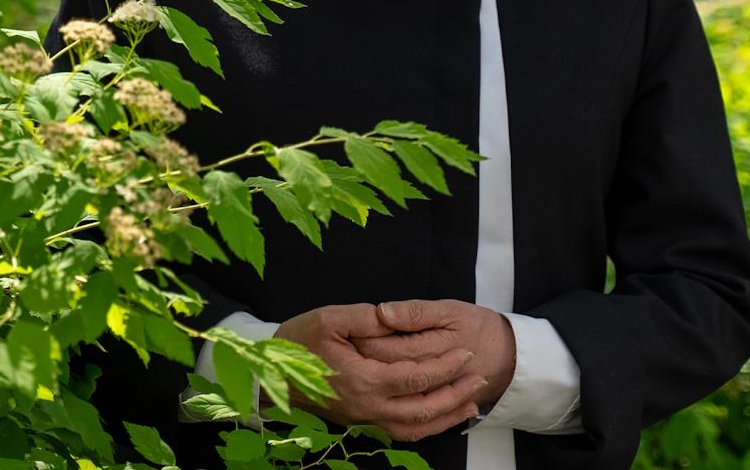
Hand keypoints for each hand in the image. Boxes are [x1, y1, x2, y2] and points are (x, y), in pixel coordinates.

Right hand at [272, 304, 486, 441]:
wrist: (270, 374)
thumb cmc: (297, 344)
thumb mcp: (328, 319)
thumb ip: (365, 317)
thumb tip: (394, 316)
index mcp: (363, 380)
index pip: (417, 378)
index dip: (446, 367)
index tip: (466, 353)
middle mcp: (368, 406)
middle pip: (425, 408)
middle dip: (456, 393)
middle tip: (480, 376)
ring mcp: (365, 419)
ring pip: (417, 427)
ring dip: (448, 415)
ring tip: (472, 402)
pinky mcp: (362, 423)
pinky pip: (402, 433)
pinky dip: (428, 428)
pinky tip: (442, 417)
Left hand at [354, 299, 516, 413]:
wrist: (510, 357)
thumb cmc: (479, 328)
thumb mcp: (451, 311)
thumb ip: (415, 312)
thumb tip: (382, 312)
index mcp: (435, 348)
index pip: (389, 349)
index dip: (365, 341)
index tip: (348, 331)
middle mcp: (432, 378)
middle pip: (390, 373)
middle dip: (366, 361)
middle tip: (348, 348)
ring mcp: (434, 397)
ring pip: (398, 396)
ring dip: (377, 382)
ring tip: (362, 366)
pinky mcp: (436, 409)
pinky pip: (411, 414)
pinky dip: (393, 401)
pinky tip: (381, 389)